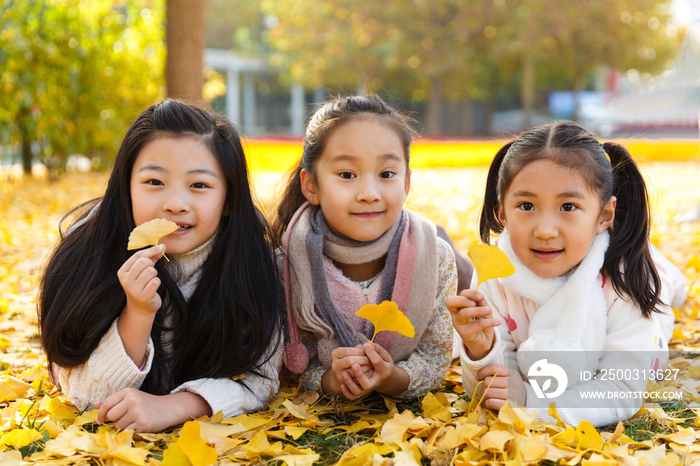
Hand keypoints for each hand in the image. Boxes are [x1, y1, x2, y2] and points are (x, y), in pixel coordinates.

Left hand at [94, 388, 211, 432]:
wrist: (167, 408)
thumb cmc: (146, 403)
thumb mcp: (130, 398)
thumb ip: (113, 401)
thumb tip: (95, 405)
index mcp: (128, 392)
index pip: (106, 404)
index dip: (100, 414)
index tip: (101, 420)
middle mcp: (132, 400)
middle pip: (112, 416)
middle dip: (116, 420)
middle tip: (127, 417)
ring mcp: (138, 412)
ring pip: (118, 426)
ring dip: (124, 426)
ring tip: (135, 420)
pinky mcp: (142, 423)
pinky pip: (126, 432)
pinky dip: (130, 431)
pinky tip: (138, 426)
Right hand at [118, 245, 164, 315]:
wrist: (141, 307)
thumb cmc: (142, 284)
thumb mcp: (143, 270)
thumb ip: (152, 257)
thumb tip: (162, 246)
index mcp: (122, 271)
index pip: (137, 256)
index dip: (151, 250)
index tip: (161, 248)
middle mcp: (126, 280)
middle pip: (144, 262)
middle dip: (151, 265)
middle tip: (150, 273)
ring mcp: (133, 289)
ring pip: (151, 271)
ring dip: (155, 275)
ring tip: (150, 281)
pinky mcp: (143, 296)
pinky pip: (156, 281)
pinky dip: (157, 283)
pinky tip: (152, 288)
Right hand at [322, 345, 372, 396]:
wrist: (346, 374)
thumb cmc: (353, 358)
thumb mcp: (354, 351)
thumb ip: (361, 348)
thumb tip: (370, 345)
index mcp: (335, 353)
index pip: (348, 351)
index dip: (360, 351)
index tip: (368, 352)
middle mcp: (334, 364)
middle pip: (350, 361)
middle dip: (363, 360)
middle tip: (372, 360)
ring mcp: (338, 375)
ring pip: (353, 371)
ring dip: (365, 368)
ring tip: (372, 366)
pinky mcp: (344, 383)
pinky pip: (355, 380)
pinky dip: (364, 376)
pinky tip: (370, 373)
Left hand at [339, 342, 408, 399]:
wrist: (385, 378)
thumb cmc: (383, 364)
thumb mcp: (385, 356)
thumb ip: (377, 349)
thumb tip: (367, 344)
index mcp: (384, 371)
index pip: (377, 363)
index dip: (371, 354)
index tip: (365, 345)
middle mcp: (375, 382)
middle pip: (367, 384)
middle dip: (360, 375)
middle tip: (354, 364)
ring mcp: (367, 388)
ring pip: (358, 391)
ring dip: (350, 383)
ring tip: (344, 373)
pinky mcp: (361, 392)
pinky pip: (353, 396)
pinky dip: (347, 392)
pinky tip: (342, 384)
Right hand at [446, 290, 500, 359]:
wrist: (483, 342)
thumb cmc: (481, 322)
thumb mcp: (483, 309)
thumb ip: (480, 301)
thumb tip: (480, 296)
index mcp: (458, 307)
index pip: (456, 295)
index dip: (468, 293)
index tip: (481, 296)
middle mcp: (455, 315)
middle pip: (450, 302)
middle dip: (463, 300)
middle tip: (475, 303)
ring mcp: (459, 325)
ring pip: (463, 313)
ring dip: (478, 310)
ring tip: (489, 310)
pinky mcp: (466, 334)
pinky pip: (477, 325)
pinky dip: (489, 322)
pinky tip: (498, 321)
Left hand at [477, 364, 525, 409]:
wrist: (526, 404)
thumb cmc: (512, 389)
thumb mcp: (509, 378)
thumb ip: (496, 374)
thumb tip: (478, 376)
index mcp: (512, 373)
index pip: (493, 368)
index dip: (482, 372)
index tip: (478, 377)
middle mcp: (513, 383)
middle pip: (488, 381)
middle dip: (485, 386)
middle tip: (488, 390)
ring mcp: (512, 395)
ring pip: (487, 392)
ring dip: (485, 396)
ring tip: (490, 397)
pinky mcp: (508, 406)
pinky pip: (490, 402)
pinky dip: (488, 403)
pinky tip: (492, 403)